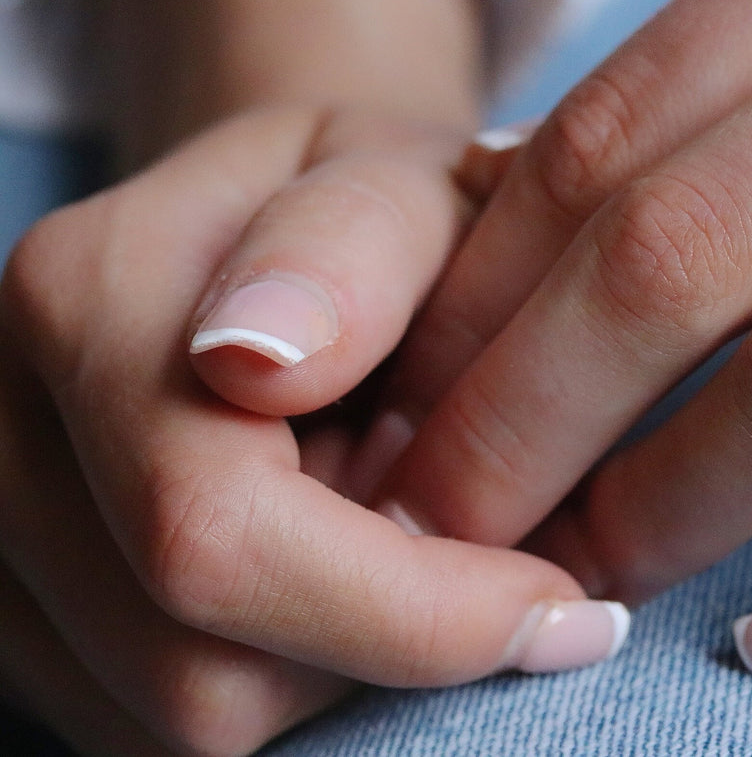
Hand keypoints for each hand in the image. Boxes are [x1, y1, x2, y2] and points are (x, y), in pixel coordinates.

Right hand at [0, 0, 622, 756]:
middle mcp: (1, 429)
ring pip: (170, 720)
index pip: (217, 534)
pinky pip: (149, 727)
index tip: (562, 608)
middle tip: (504, 580)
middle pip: (192, 668)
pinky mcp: (24, 609)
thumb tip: (261, 359)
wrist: (280, 232)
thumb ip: (353, 247)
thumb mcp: (410, 183)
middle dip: (384, 649)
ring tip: (410, 553)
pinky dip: (279, 684)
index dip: (413, 612)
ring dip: (335, 670)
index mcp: (83, 298)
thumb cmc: (378, 209)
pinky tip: (339, 587)